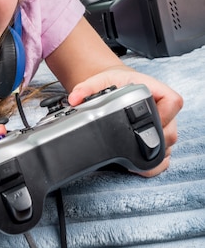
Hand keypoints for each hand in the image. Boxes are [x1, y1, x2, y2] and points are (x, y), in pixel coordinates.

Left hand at [67, 66, 182, 176]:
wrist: (118, 85)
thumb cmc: (115, 82)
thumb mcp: (101, 81)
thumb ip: (86, 88)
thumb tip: (74, 99)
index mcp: (154, 90)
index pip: (173, 102)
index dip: (166, 114)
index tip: (150, 122)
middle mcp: (162, 109)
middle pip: (171, 130)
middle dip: (156, 142)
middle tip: (135, 147)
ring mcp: (163, 124)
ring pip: (169, 145)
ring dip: (155, 154)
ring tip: (135, 158)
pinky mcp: (158, 137)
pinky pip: (165, 155)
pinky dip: (155, 163)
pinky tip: (140, 166)